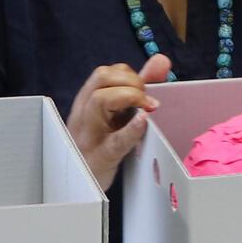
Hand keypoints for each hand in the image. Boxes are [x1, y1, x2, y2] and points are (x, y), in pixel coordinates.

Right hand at [66, 54, 170, 185]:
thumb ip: (139, 85)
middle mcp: (84, 113)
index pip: (104, 72)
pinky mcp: (102, 157)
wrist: (80, 182)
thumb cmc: (101, 142)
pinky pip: (115, 141)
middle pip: (101, 78)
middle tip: (146, 100)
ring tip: (148, 109)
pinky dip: (131, 129)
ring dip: (130, 96)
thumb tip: (161, 59)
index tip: (144, 90)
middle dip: (130, 81)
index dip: (129, 75)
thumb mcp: (117, 112)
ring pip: (99, 100)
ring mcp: (90, 135)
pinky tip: (144, 121)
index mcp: (87, 101)